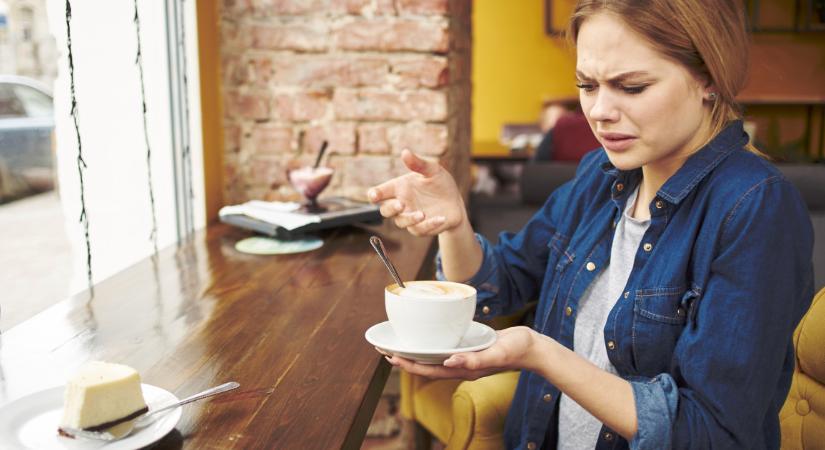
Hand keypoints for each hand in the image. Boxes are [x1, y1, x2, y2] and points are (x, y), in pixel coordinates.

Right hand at [367, 149, 466, 236]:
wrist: (455, 202)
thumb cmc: (440, 184)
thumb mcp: (432, 171)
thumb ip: (418, 164)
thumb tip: (405, 152)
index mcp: (399, 188)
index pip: (381, 192)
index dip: (374, 194)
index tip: (374, 195)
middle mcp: (402, 204)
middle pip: (386, 210)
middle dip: (391, 208)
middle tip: (400, 204)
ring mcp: (410, 217)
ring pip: (402, 222)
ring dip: (410, 219)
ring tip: (422, 214)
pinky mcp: (421, 228)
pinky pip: (420, 230)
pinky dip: (429, 225)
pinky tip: (440, 218)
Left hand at [380, 326, 537, 379]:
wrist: (532, 347)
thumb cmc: (516, 350)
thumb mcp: (496, 353)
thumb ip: (475, 360)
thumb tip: (450, 361)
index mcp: (463, 369)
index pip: (428, 370)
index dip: (408, 365)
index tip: (391, 357)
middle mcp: (461, 365)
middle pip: (426, 365)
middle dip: (405, 359)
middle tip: (385, 348)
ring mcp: (465, 358)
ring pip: (433, 358)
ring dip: (415, 352)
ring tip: (399, 344)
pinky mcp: (469, 348)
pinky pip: (445, 349)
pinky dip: (431, 344)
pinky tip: (426, 337)